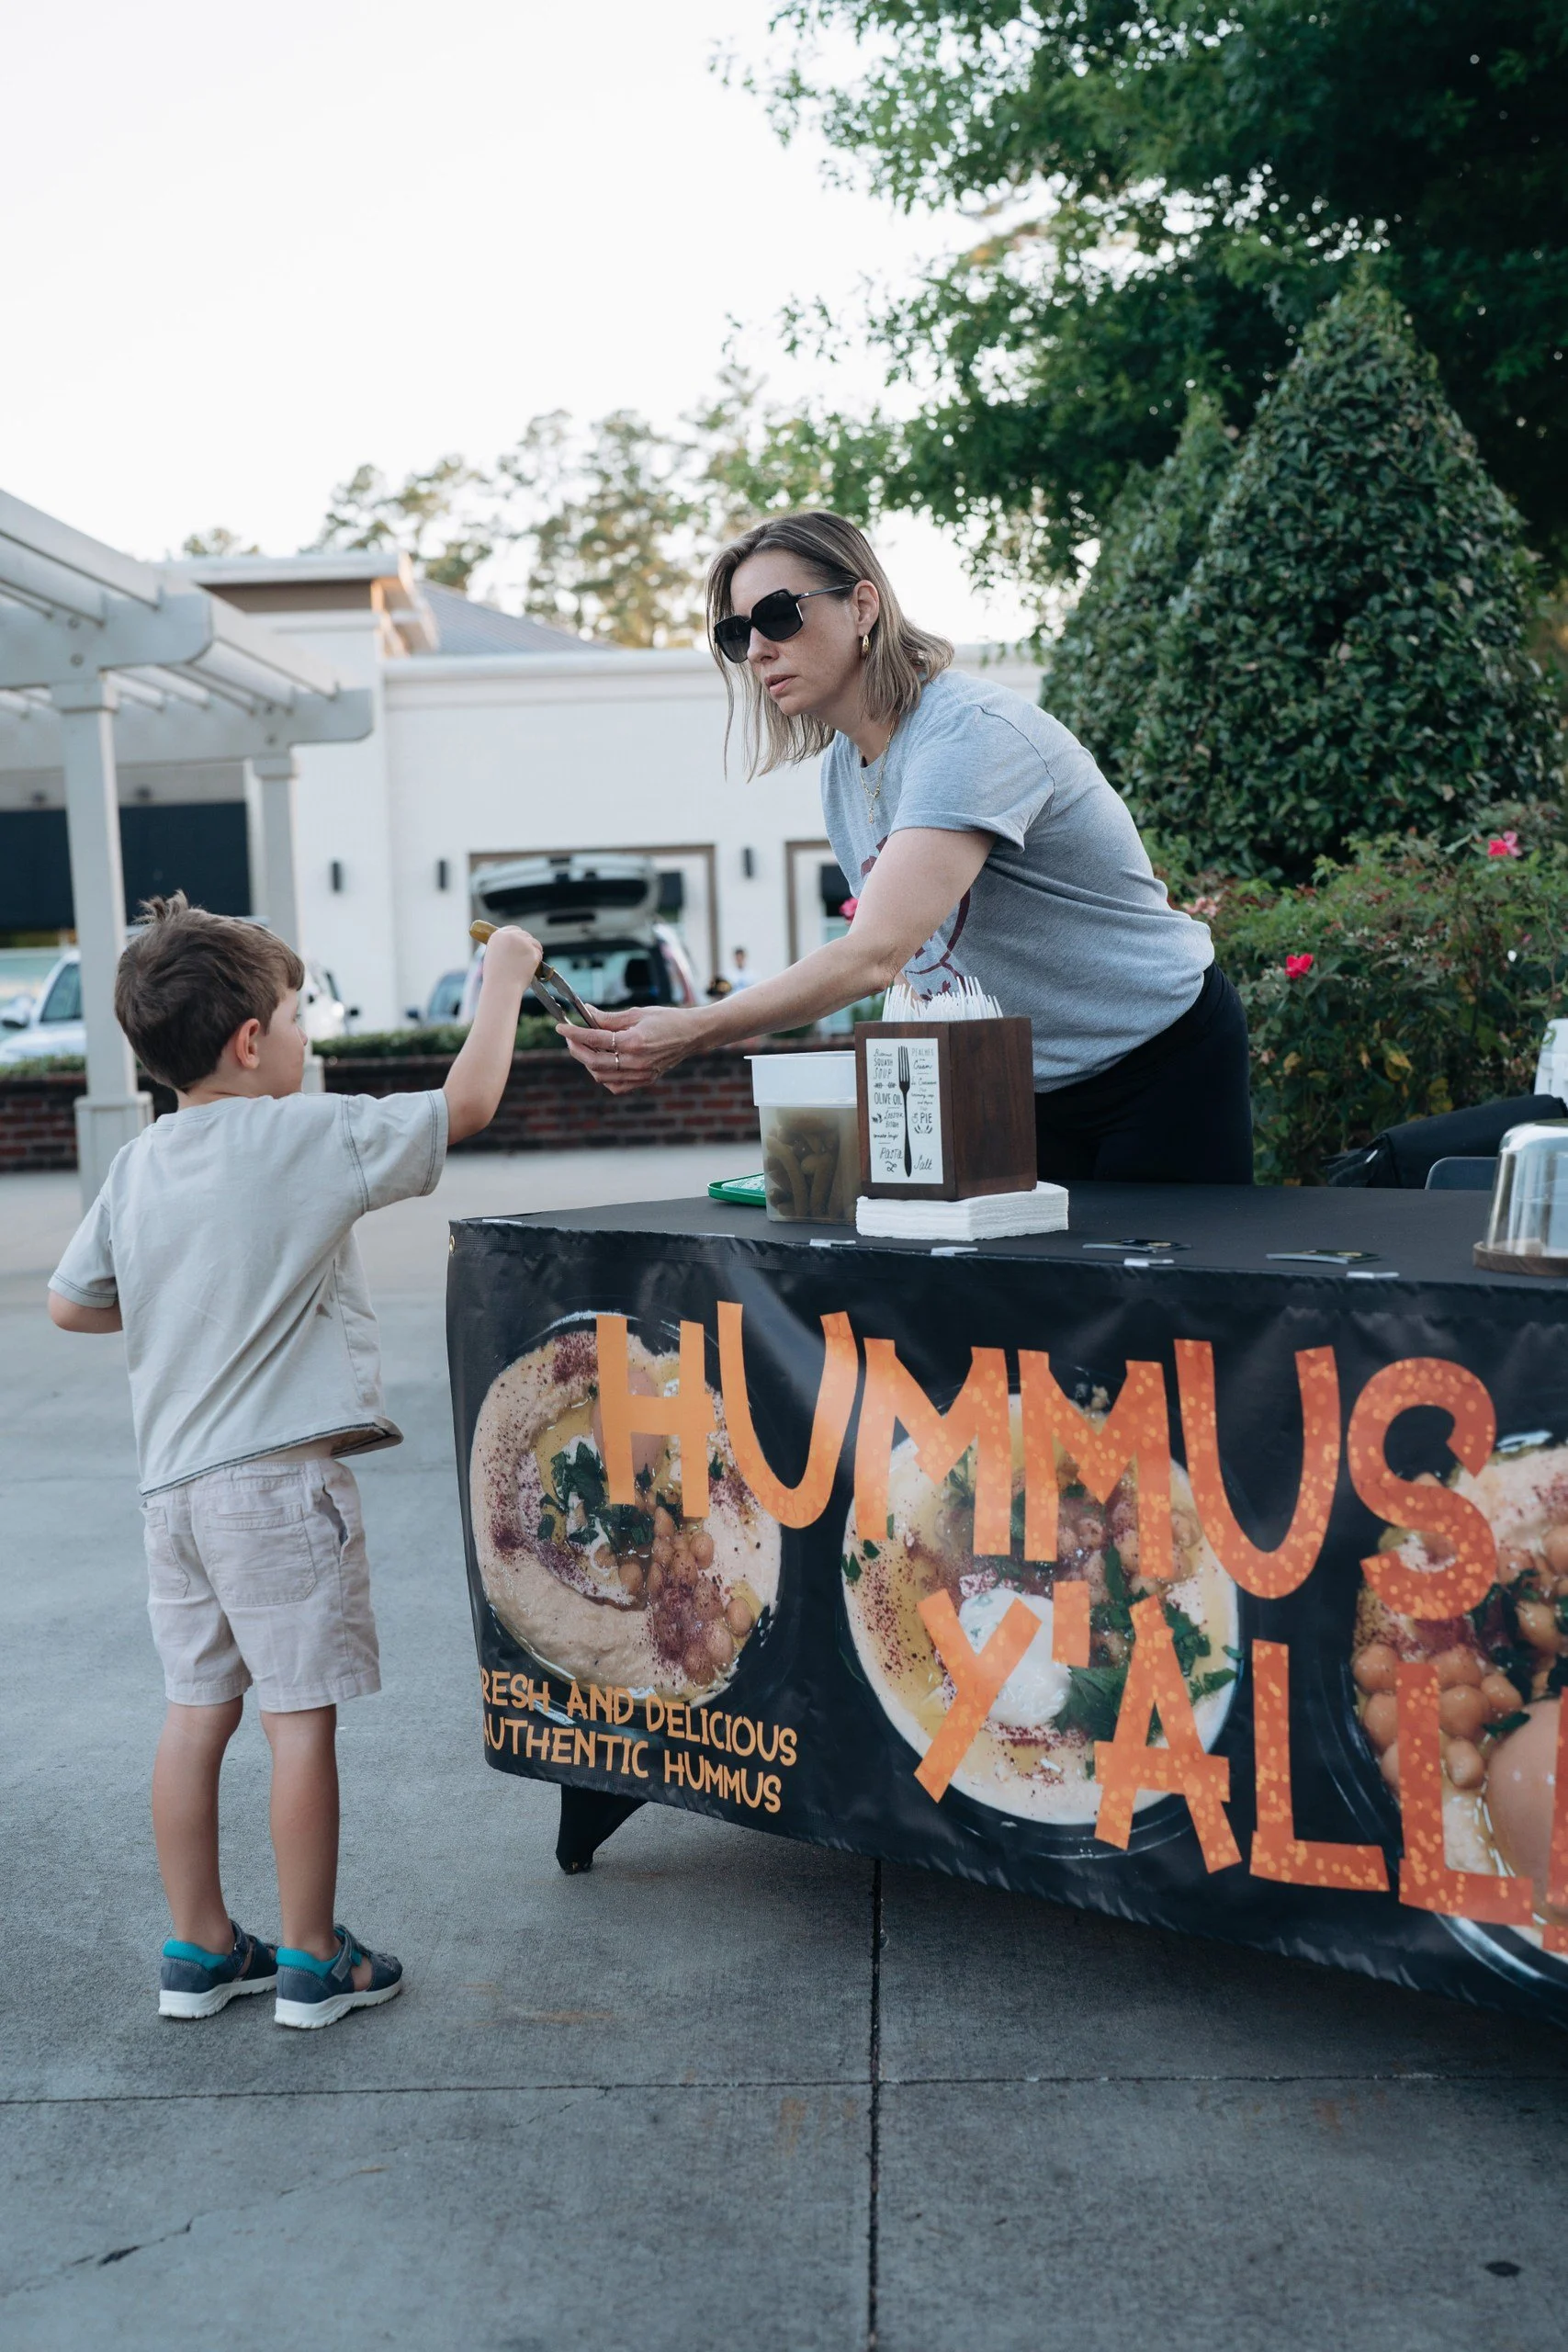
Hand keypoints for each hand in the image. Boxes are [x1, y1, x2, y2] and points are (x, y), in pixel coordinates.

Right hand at [480, 925, 541, 990]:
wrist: (501, 988)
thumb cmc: (497, 978)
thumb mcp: (494, 957)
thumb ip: (504, 948)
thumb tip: (517, 947)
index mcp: (497, 936)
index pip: (513, 929)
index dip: (519, 937)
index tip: (522, 944)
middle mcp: (510, 936)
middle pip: (525, 935)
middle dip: (528, 945)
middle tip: (527, 958)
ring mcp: (522, 942)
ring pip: (534, 943)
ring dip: (534, 953)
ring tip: (525, 967)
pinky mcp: (532, 951)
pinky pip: (539, 954)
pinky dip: (536, 962)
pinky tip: (528, 970)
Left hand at [560, 1004, 710, 1092]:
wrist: (692, 1035)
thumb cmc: (667, 1020)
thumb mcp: (637, 1013)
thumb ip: (609, 1018)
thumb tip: (587, 1013)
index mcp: (635, 1041)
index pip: (595, 1039)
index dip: (574, 1033)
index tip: (561, 1028)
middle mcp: (637, 1061)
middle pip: (594, 1061)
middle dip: (577, 1049)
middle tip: (570, 1038)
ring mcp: (641, 1074)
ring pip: (601, 1076)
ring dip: (588, 1063)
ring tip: (585, 1048)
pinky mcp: (644, 1081)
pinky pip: (616, 1086)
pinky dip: (604, 1077)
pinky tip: (602, 1063)